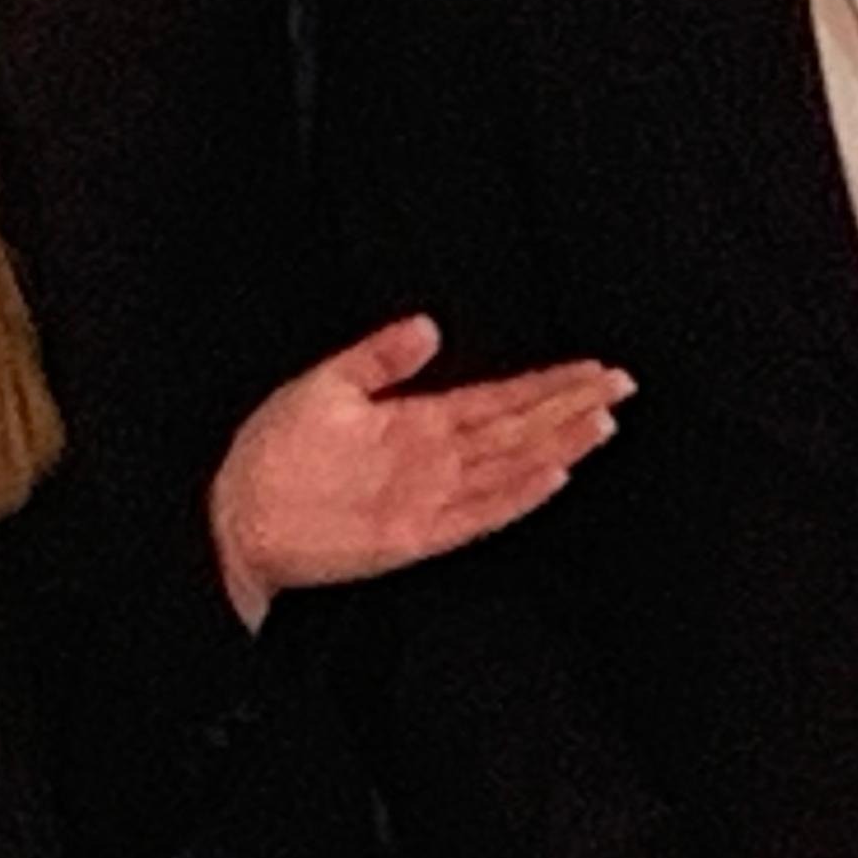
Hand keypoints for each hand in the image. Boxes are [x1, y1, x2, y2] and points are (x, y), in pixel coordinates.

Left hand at [206, 317, 631, 629]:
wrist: (235, 514)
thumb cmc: (274, 453)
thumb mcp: (327, 384)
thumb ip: (381, 356)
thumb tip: (428, 324)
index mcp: (419, 420)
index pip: (501, 399)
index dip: (549, 383)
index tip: (594, 368)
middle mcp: (435, 458)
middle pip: (519, 429)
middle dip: (571, 407)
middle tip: (622, 387)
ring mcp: (430, 496)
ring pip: (510, 468)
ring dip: (556, 447)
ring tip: (601, 424)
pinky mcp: (414, 534)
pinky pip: (477, 513)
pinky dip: (515, 495)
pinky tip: (549, 475)